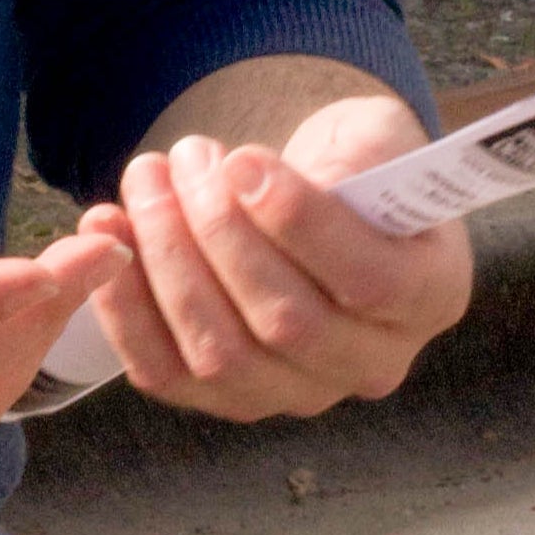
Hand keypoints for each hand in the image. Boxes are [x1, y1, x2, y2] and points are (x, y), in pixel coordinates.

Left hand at [77, 91, 475, 421]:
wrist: (321, 199)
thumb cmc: (355, 164)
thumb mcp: (375, 137)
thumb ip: (351, 158)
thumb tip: (264, 184)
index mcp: (429, 295)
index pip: (368, 282)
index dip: (297, 223)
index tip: (242, 158)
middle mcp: (372, 363)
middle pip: (285, 323)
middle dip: (216, 232)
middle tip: (182, 155)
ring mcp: (298, 391)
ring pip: (221, 355)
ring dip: (166, 261)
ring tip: (145, 180)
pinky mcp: (228, 397)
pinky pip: (166, 373)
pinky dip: (124, 306)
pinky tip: (106, 231)